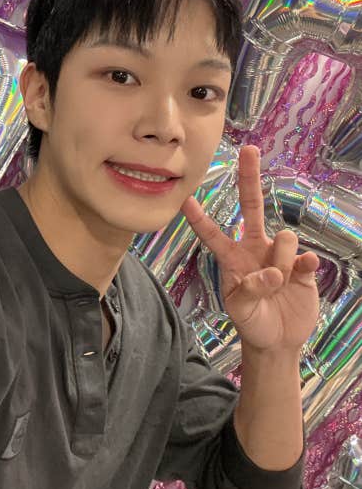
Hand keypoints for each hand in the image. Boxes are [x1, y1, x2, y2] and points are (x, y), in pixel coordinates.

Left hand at [181, 146, 319, 353]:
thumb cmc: (251, 322)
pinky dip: (303, 267)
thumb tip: (272, 273)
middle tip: (248, 149)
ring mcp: (279, 254)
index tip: (184, 199)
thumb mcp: (240, 310)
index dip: (199, 218)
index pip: (212, 233)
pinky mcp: (302, 266)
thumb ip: (250, 290)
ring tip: (278, 286)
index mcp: (232, 257)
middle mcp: (254, 248)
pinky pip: (305, 256)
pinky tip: (301, 277)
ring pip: (284, 237)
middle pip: (252, 205)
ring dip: (281, 263)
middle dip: (250, 177)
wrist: (278, 340)